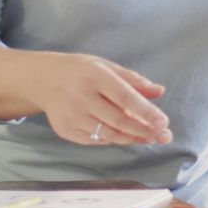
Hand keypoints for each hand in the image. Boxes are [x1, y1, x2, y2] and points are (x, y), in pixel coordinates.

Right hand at [27, 52, 172, 146]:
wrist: (42, 79)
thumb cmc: (81, 70)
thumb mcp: (107, 67)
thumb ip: (134, 80)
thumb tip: (160, 91)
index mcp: (95, 77)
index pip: (125, 98)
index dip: (146, 112)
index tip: (164, 122)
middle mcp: (81, 98)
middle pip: (119, 120)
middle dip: (145, 131)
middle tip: (164, 135)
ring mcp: (71, 116)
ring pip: (109, 134)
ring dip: (133, 138)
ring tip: (150, 138)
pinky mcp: (64, 130)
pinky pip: (95, 140)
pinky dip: (113, 139)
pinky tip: (126, 136)